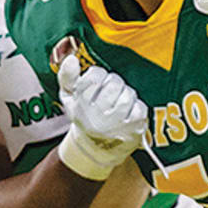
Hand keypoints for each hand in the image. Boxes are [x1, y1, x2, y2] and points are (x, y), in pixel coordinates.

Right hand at [56, 54, 147, 179]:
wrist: (96, 149)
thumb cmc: (84, 117)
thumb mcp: (69, 98)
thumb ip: (66, 76)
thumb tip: (71, 59)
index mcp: (81, 107)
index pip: (95, 77)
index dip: (98, 75)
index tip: (96, 83)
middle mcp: (98, 118)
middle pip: (114, 83)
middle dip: (113, 84)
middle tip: (109, 93)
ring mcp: (117, 125)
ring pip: (128, 94)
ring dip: (125, 94)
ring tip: (118, 102)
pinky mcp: (134, 131)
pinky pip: (140, 107)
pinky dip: (136, 107)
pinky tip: (128, 113)